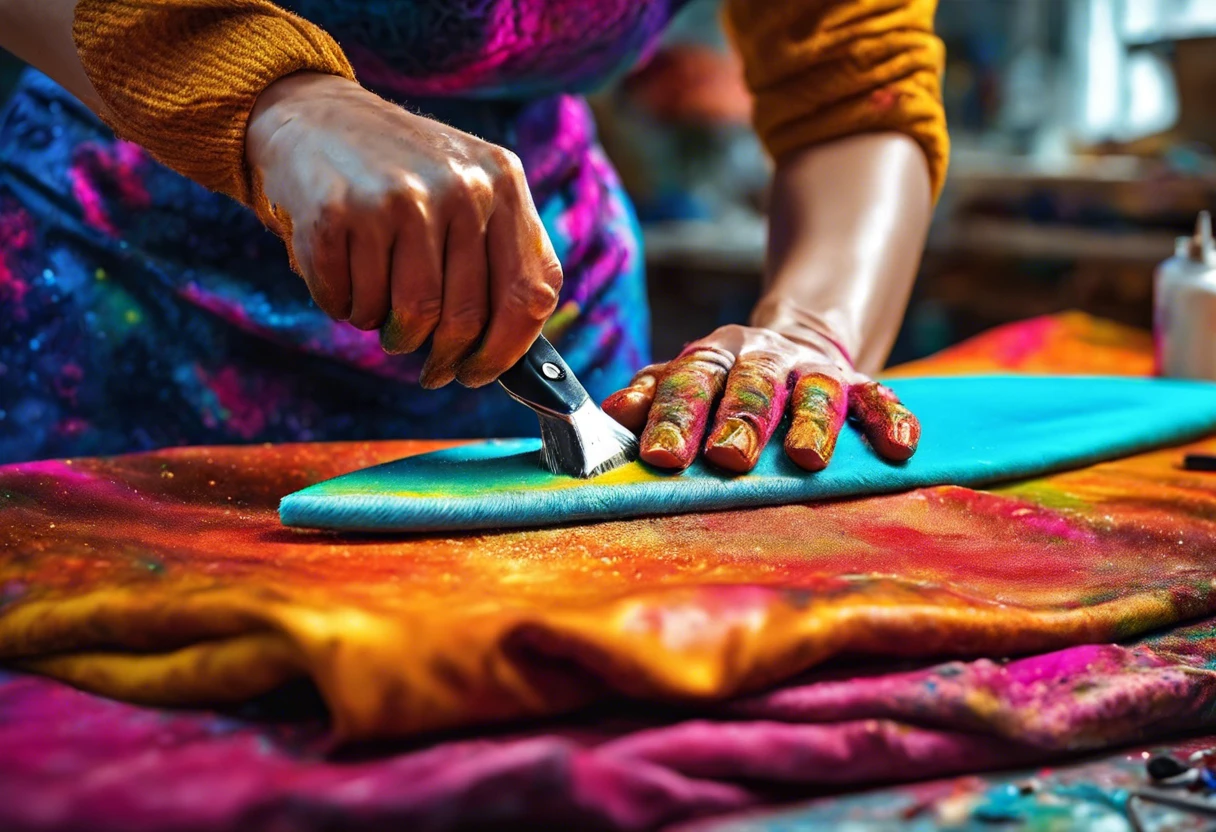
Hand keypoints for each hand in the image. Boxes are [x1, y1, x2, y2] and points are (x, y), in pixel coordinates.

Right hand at [245, 72, 562, 388]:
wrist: (312, 114)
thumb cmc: (401, 172)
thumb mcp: (469, 188)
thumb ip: (501, 254)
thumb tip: (514, 352)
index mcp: (502, 182)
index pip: (530, 293)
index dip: (506, 350)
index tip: (480, 372)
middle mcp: (458, 187)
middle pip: (463, 319)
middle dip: (443, 358)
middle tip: (429, 365)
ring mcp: (396, 199)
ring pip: (406, 319)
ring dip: (390, 333)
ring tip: (379, 305)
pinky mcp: (336, 213)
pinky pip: (348, 304)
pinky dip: (343, 307)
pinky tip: (342, 275)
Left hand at [602, 324, 918, 472]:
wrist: (794, 342)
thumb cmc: (724, 381)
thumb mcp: (684, 380)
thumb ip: (651, 395)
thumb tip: (611, 413)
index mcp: (714, 356)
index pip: (690, 381)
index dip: (673, 416)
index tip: (659, 456)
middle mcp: (764, 357)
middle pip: (752, 385)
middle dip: (740, 420)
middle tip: (727, 458)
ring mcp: (815, 370)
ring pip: (816, 390)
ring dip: (811, 421)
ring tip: (806, 456)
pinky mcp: (860, 383)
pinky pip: (880, 398)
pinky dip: (890, 420)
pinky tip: (899, 447)